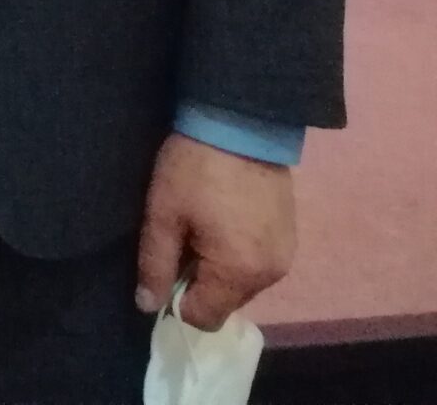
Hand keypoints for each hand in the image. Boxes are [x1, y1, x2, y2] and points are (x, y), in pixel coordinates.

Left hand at [136, 132, 297, 329]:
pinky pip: (257, 264)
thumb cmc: (195, 169)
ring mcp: (286, 256)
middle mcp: (271, 275)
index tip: (165, 264)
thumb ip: (155, 265)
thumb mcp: (163, 215)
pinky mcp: (291, 237)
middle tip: (182, 236)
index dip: (176, 298)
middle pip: (224, 302)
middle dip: (198, 281)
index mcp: (239, 273)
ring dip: (218, 267)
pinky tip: (224, 219)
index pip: (204, 317)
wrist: (242, 123)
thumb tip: (148, 306)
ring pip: (241, 284)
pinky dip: (237, 253)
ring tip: (202, 224)